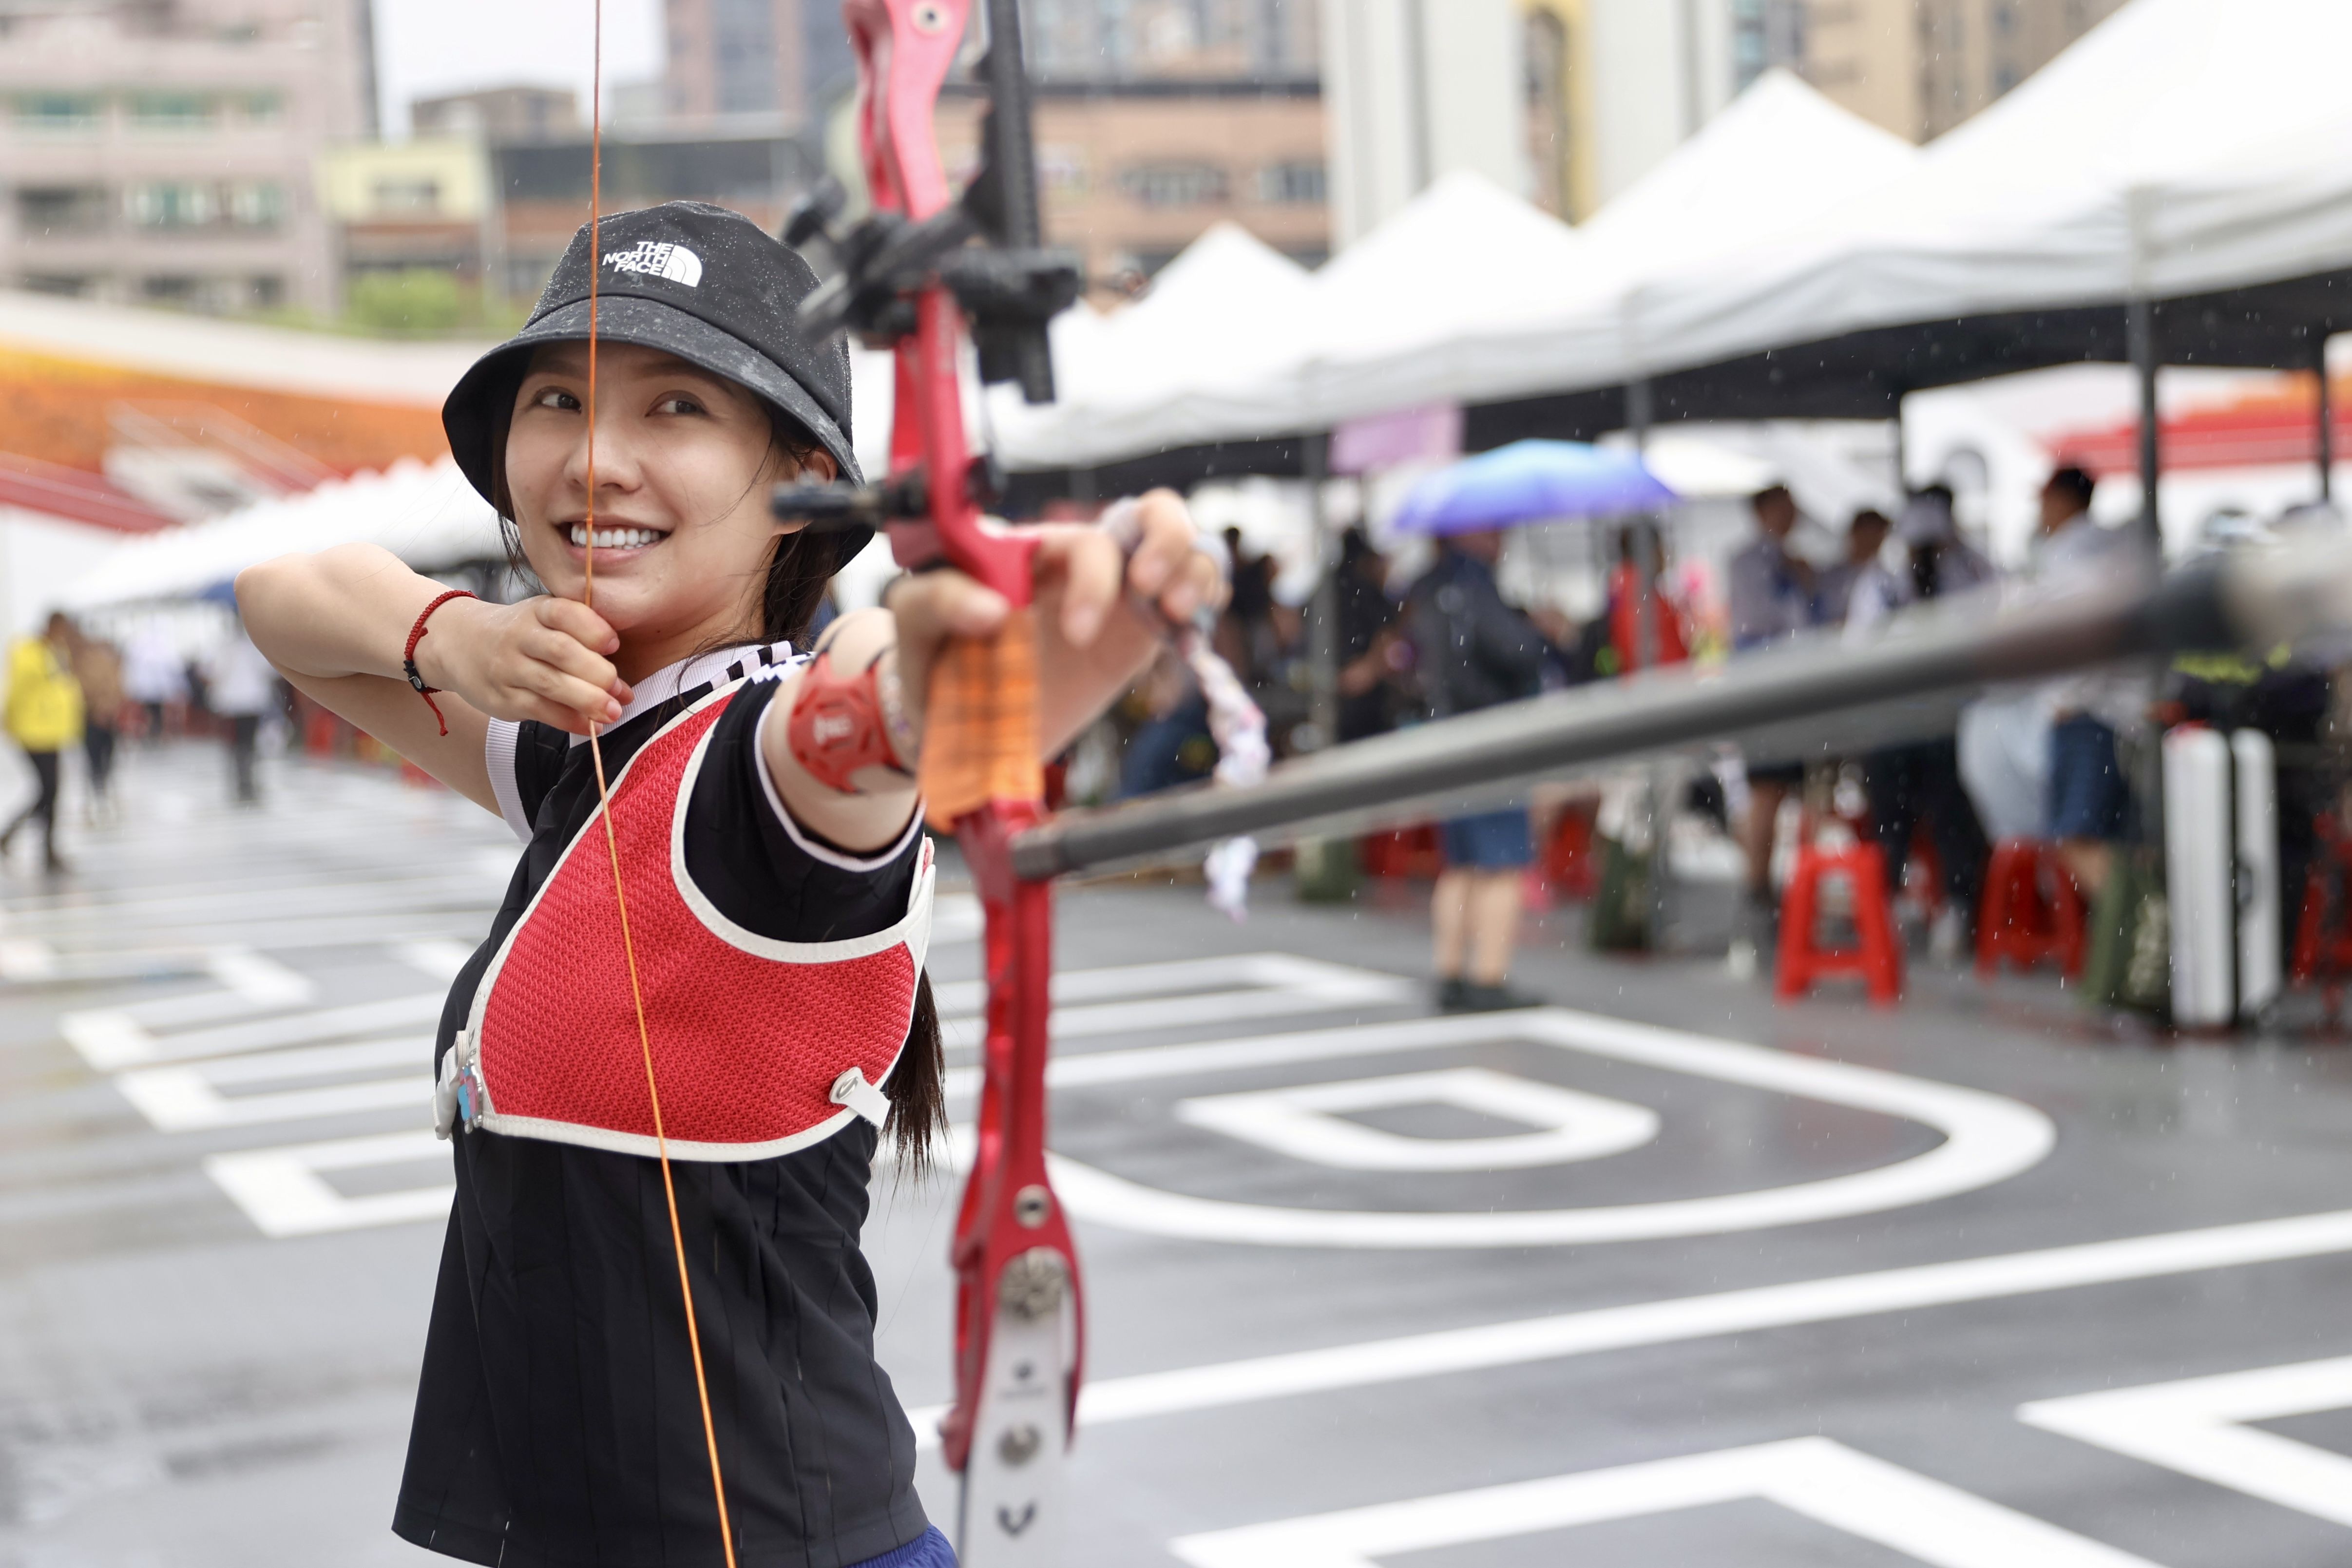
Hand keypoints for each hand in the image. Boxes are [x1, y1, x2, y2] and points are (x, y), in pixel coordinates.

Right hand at [417, 596, 633, 734]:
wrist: (458, 644)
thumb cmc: (521, 634)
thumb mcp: (543, 619)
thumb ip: (580, 638)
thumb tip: (623, 685)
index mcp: (538, 611)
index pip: (565, 613)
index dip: (593, 629)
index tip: (614, 644)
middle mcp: (520, 636)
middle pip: (561, 651)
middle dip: (597, 672)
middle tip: (622, 690)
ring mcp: (508, 668)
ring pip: (550, 684)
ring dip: (588, 700)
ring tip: (613, 711)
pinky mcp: (502, 698)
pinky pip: (540, 710)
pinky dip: (569, 720)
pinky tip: (591, 727)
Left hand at [888, 490, 1223, 755]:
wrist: (956, 721)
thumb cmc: (934, 658)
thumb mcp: (914, 625)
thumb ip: (937, 599)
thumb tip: (992, 609)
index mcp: (1033, 554)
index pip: (1083, 539)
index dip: (1094, 578)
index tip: (1078, 633)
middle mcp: (1083, 565)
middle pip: (1152, 515)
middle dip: (1167, 545)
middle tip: (1155, 594)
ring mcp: (1120, 595)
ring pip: (1185, 547)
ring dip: (1197, 571)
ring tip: (1180, 614)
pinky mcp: (1141, 633)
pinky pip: (1193, 598)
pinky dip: (1207, 602)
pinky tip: (1190, 632)